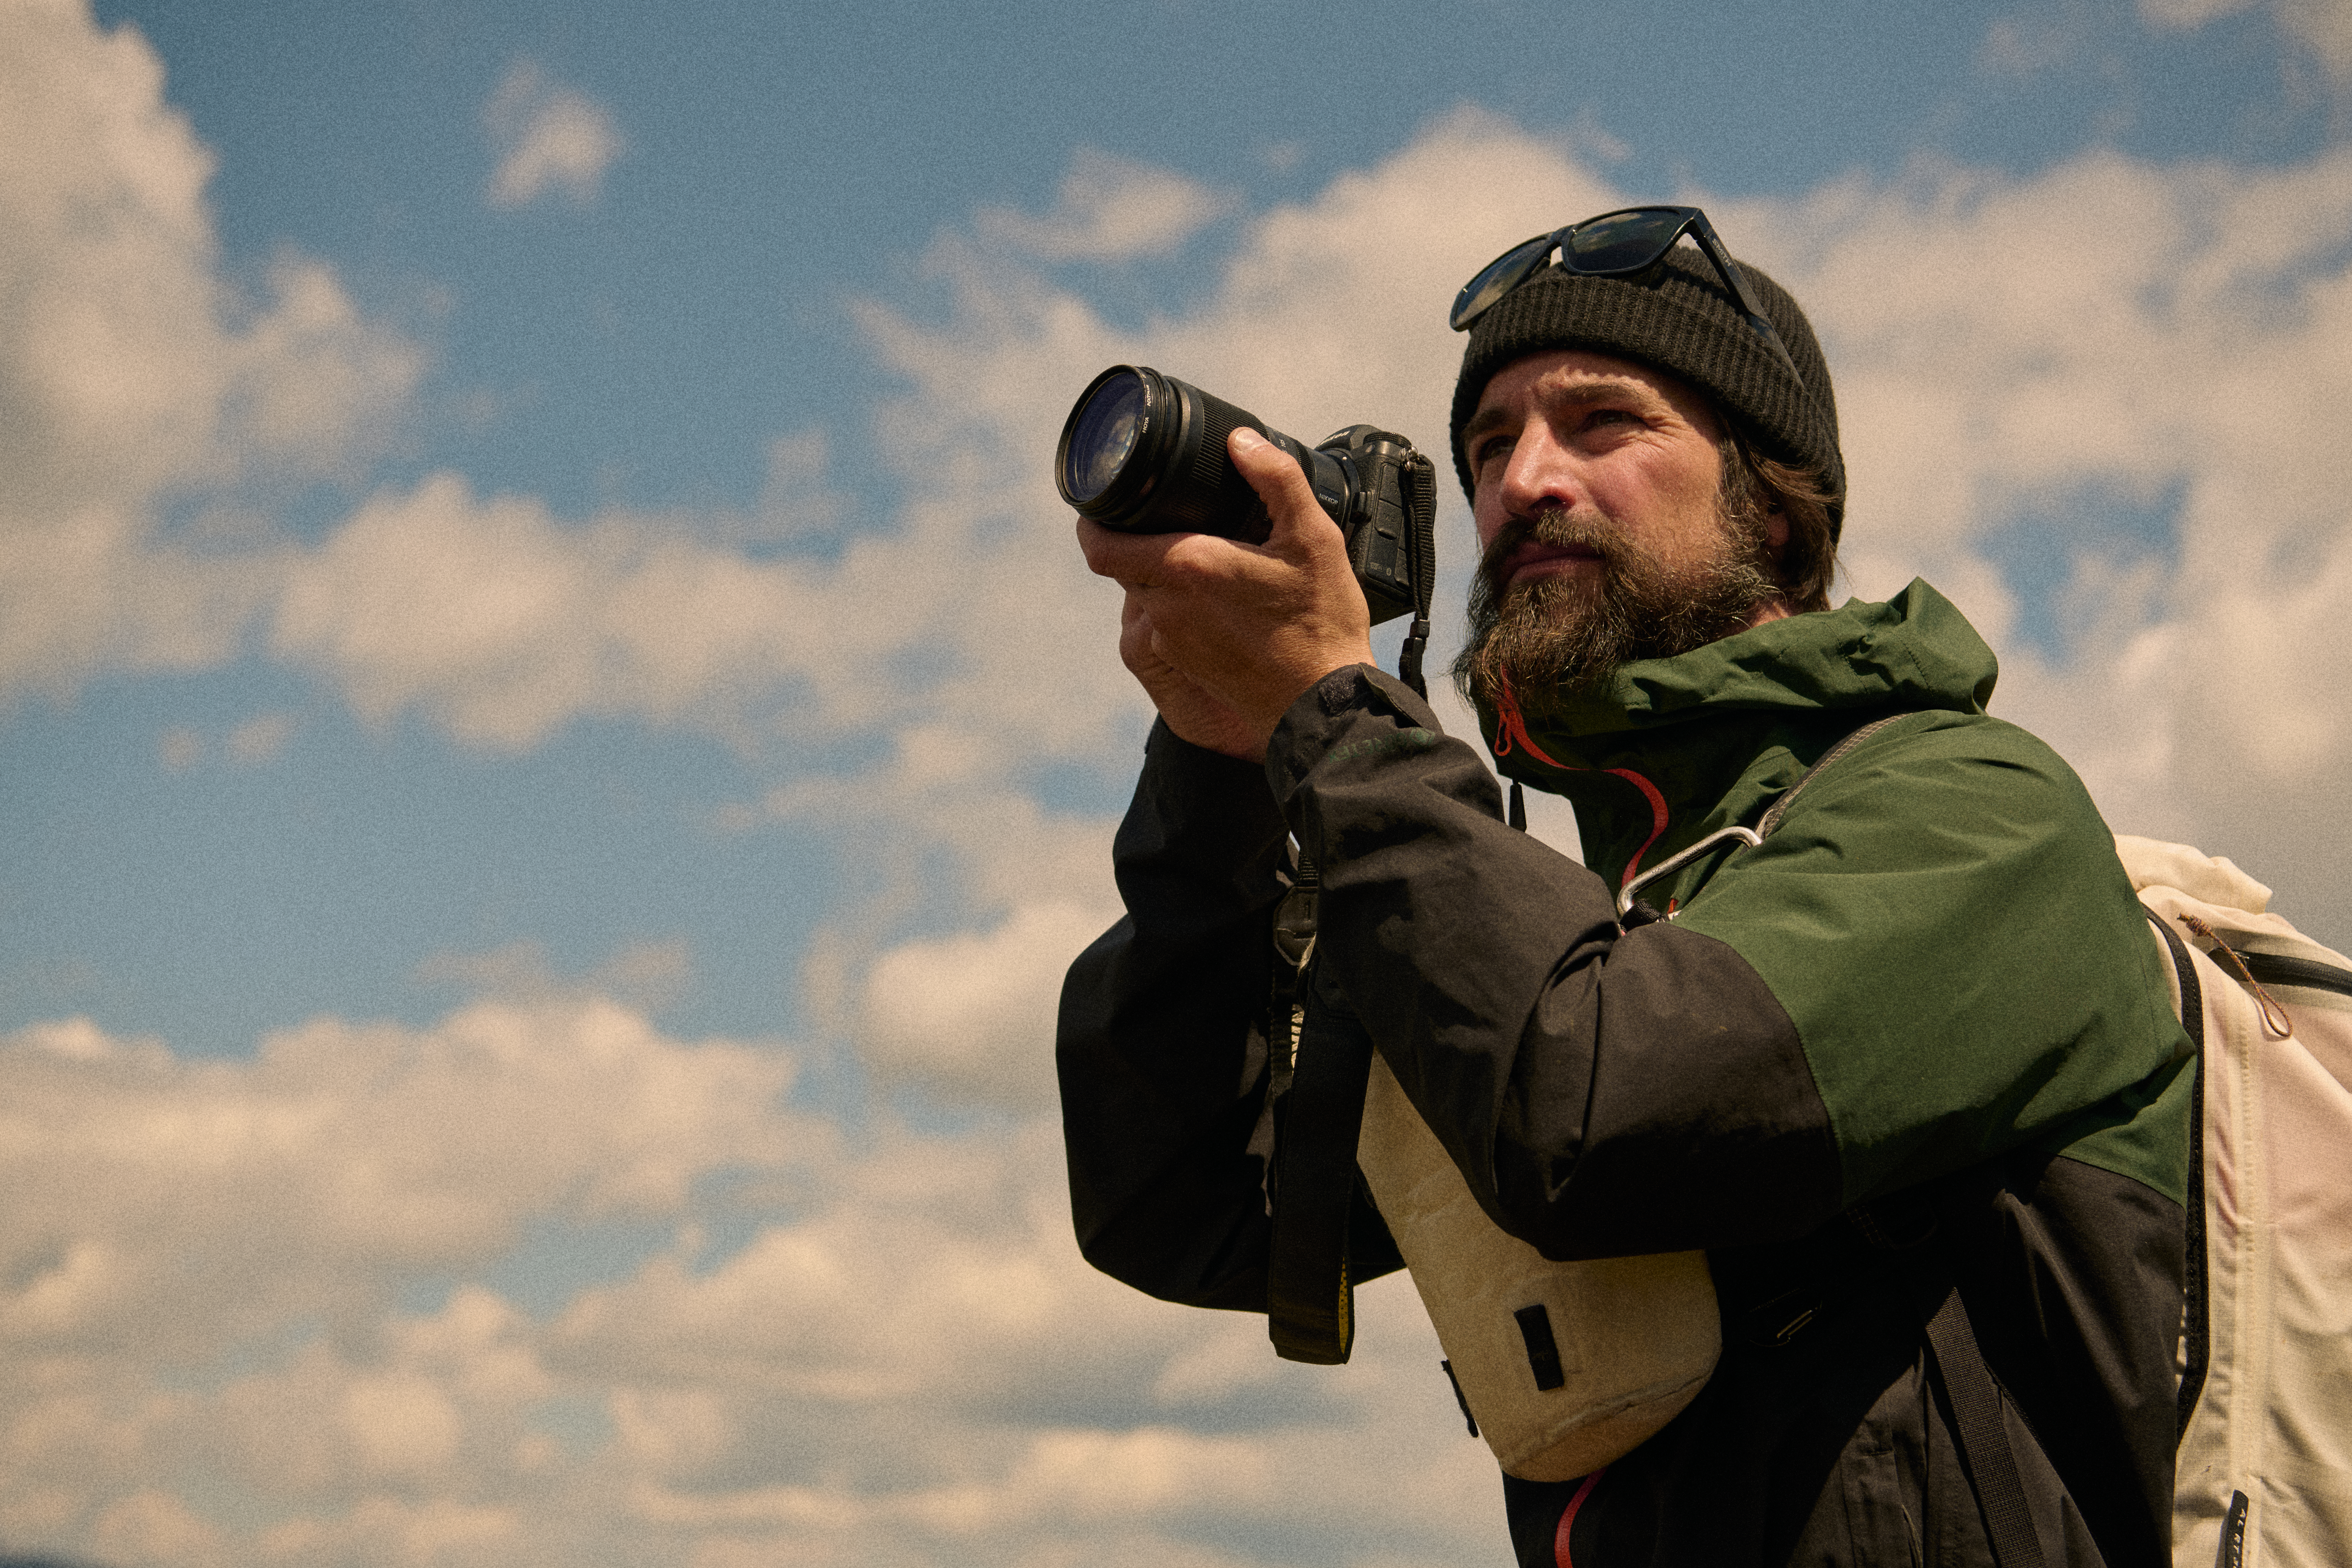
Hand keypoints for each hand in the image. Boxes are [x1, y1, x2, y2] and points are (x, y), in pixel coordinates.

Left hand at [1078, 427, 1375, 761]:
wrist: (1321, 704)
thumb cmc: (1320, 623)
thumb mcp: (1312, 538)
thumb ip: (1276, 480)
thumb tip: (1242, 442)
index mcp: (1189, 568)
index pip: (1100, 547)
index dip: (1090, 524)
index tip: (1101, 505)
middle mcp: (1167, 607)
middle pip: (1122, 566)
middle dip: (1134, 541)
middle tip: (1166, 521)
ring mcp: (1173, 641)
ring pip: (1143, 595)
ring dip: (1159, 573)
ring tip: (1201, 557)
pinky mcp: (1185, 665)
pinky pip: (1162, 623)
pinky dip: (1177, 604)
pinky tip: (1217, 598)